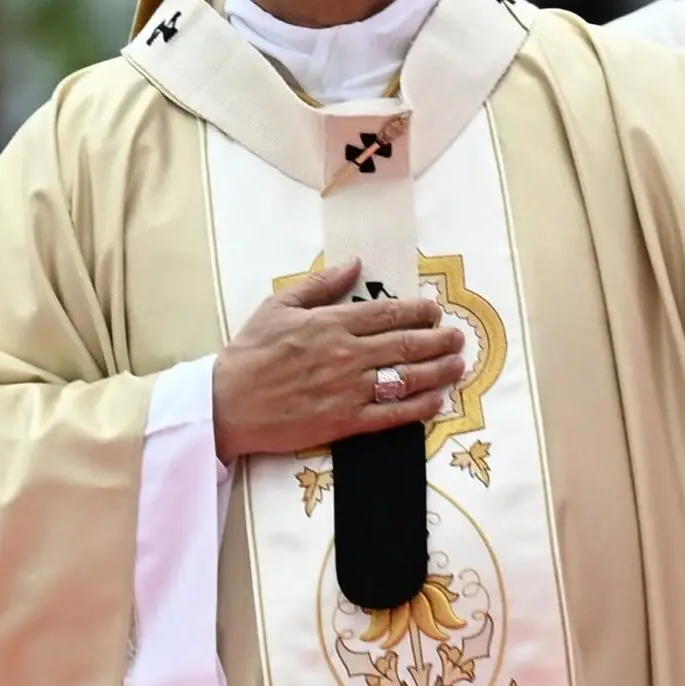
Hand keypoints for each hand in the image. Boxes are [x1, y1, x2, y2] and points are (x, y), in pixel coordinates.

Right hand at [212, 258, 465, 465]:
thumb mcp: (278, 305)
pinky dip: (418, 408)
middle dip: (438, 339)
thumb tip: (354, 263)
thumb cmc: (249, 352)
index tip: (435, 310)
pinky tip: (436, 401)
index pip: (388, 313)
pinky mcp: (344, 422)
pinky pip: (391, 415)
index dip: (418, 310)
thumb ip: (319, 284)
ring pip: (406, 379)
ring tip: (458, 365)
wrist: (226, 403)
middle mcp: (346, 354)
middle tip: (457, 337)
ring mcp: (348, 390)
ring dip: (438, 371)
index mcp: (330, 323)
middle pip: (406, 344)